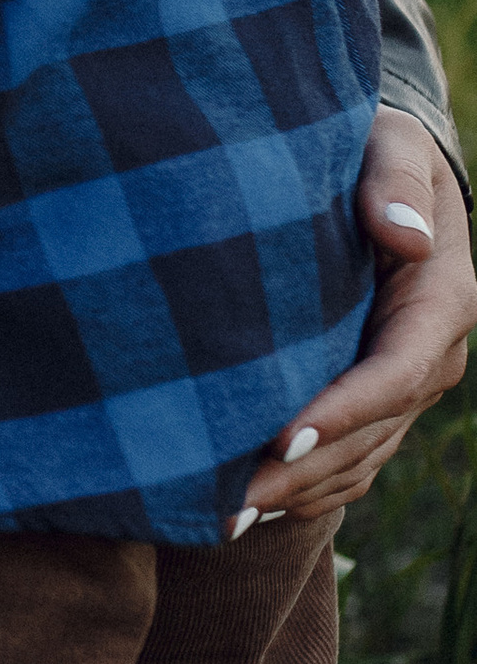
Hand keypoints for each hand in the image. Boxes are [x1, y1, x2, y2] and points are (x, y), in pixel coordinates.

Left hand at [232, 111, 473, 534]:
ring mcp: (403, 387)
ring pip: (358, 460)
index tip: (284, 438)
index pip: (398, 370)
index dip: (345, 411)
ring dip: (296, 494)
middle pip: (372, 432)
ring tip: (221, 519)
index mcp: (441, 298)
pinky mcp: (373, 402)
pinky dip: (304, 491)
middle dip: (304, 472)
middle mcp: (430, 355)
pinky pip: (348, 463)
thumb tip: (405, 236)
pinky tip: (246, 509)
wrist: (377, 172)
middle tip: (229, 502)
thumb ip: (393, 181)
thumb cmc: (377, 149)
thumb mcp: (391, 144)